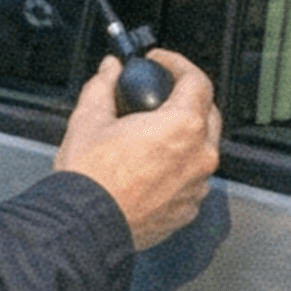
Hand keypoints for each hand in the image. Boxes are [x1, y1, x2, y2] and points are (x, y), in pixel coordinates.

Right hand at [53, 50, 219, 250]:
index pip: (197, 80)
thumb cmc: (89, 178)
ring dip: (184, 134)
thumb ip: (104, 85)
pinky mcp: (188, 209)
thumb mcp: (89, 118)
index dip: (177, 64)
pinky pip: (192, 178)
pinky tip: (151, 165)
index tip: (159, 63)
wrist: (83, 227)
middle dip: (187, 97)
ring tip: (152, 131)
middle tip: (159, 92)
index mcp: (182, 127)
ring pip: (202, 148)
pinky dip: (178, 166)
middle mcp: (199, 156)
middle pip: (207, 113)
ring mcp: (196, 186)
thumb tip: (110, 69)